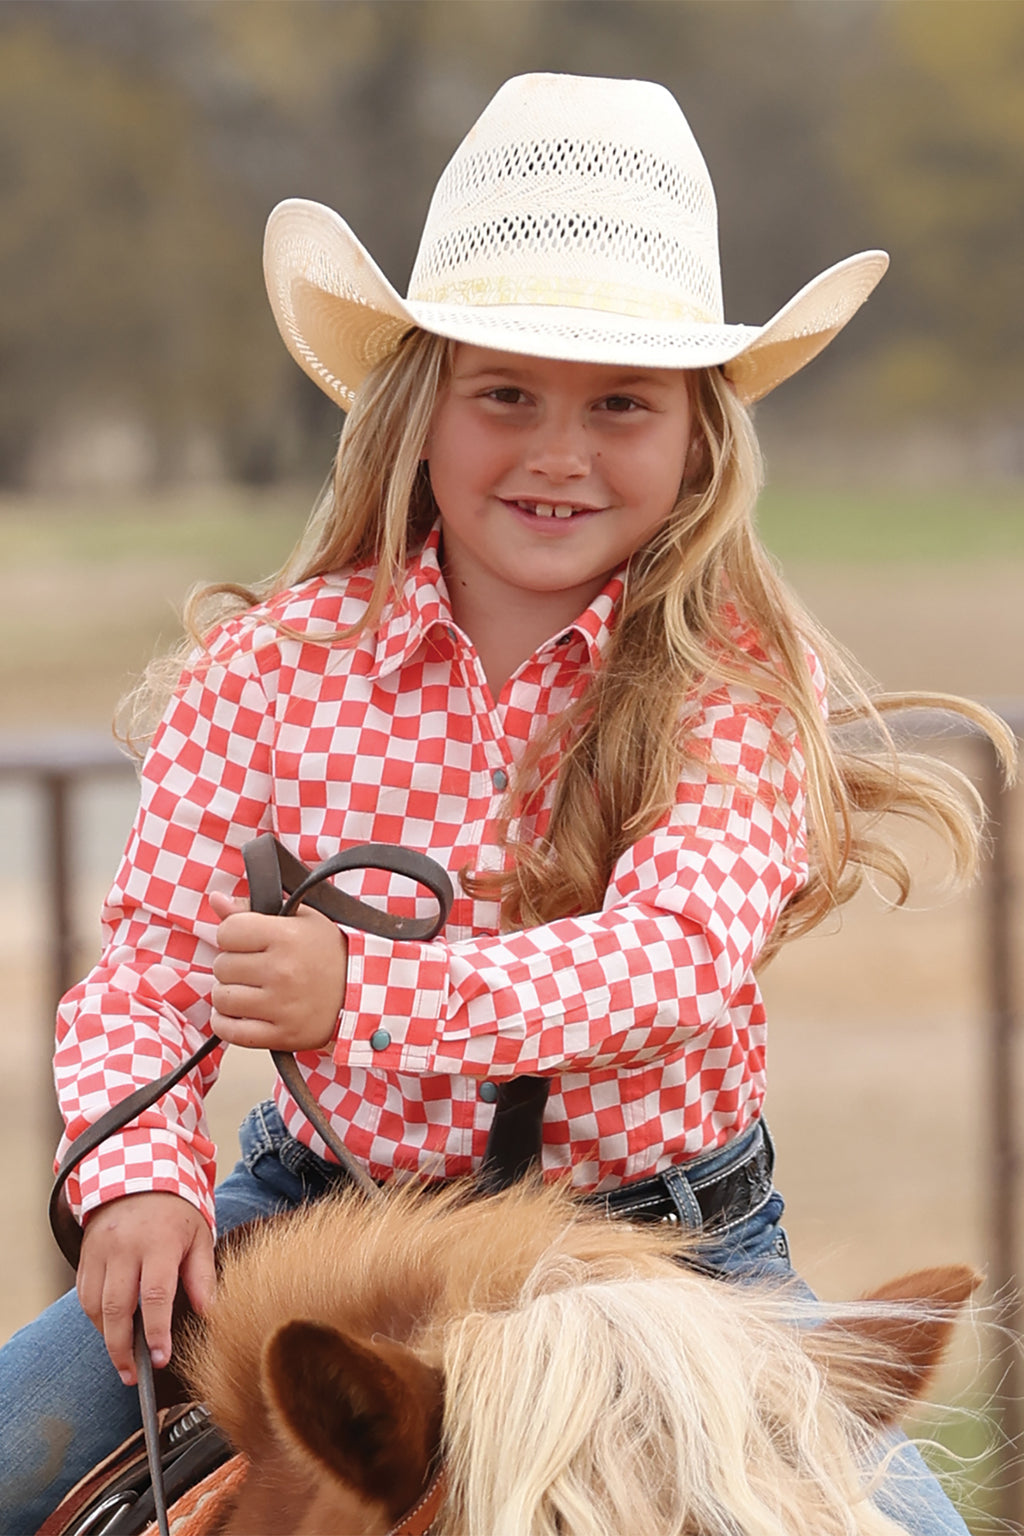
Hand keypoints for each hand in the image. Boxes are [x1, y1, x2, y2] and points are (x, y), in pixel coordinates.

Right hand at [78, 1191, 214, 1382]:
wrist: (140, 1175)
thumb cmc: (176, 1210)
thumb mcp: (199, 1236)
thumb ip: (202, 1276)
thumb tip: (209, 1314)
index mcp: (158, 1242)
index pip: (155, 1295)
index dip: (157, 1332)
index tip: (160, 1360)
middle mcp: (124, 1248)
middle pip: (116, 1309)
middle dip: (123, 1349)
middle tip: (133, 1376)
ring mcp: (100, 1251)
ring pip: (95, 1307)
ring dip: (107, 1338)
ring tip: (123, 1361)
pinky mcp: (85, 1255)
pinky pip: (85, 1296)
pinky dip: (96, 1319)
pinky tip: (111, 1331)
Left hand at [210, 891, 347, 1051]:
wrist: (362, 992)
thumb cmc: (330, 952)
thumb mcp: (300, 919)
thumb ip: (252, 909)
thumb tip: (216, 900)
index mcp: (287, 937)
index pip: (227, 932)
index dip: (234, 935)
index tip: (249, 941)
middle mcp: (282, 972)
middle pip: (221, 965)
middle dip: (233, 964)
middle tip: (256, 966)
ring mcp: (281, 1006)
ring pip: (221, 998)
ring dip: (230, 993)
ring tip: (251, 989)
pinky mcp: (281, 1035)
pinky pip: (229, 1031)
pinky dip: (227, 1023)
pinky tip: (241, 1012)